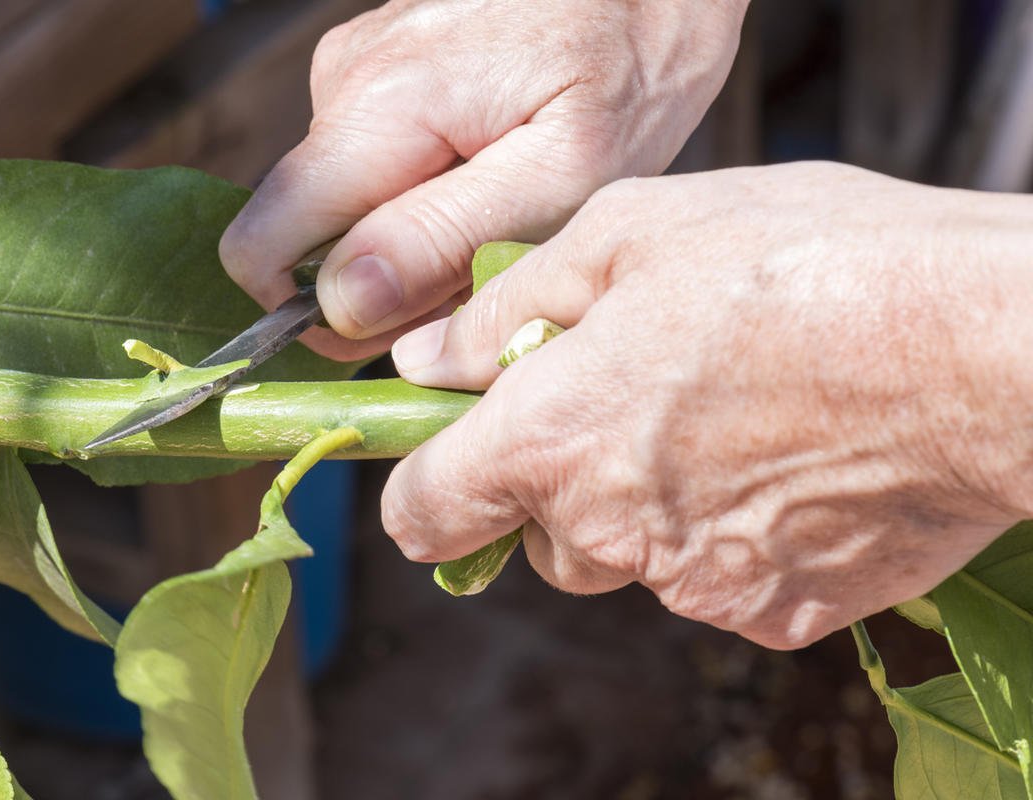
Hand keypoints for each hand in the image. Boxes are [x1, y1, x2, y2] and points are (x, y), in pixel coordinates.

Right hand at [221, 0, 747, 360]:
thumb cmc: (629, 67)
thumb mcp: (559, 176)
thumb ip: (441, 239)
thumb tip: (340, 302)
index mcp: (377, 110)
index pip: (260, 243)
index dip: (309, 310)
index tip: (392, 328)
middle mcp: (344, 84)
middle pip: (305, 235)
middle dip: (383, 282)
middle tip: (479, 275)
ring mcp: (359, 73)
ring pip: (345, 206)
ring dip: (413, 242)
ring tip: (505, 216)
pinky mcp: (383, 73)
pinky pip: (374, 168)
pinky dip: (426, 198)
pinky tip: (494, 181)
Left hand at [382, 161, 1032, 648]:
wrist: (980, 349)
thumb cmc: (805, 267)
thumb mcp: (631, 233)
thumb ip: (506, 306)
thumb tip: (428, 360)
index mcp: (551, 441)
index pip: (425, 514)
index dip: (425, 485)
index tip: (447, 455)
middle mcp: (609, 533)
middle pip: (538, 535)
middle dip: (562, 480)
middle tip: (633, 396)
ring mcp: (694, 585)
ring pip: (629, 558)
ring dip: (649, 502)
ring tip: (729, 414)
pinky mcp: (775, 613)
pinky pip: (716, 579)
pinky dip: (730, 531)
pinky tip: (787, 458)